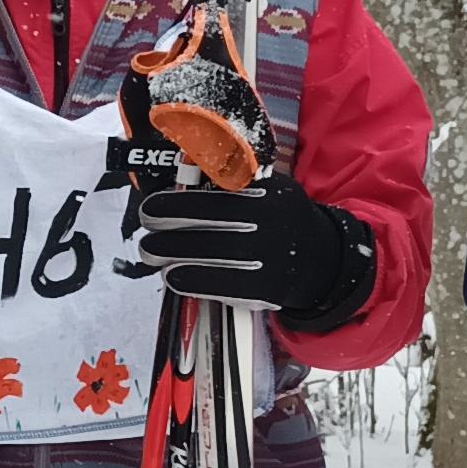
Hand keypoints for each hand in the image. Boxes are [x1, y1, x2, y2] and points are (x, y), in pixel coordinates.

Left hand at [132, 169, 375, 328]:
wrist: (321, 260)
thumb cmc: (279, 218)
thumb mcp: (268, 190)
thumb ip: (234, 184)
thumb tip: (181, 180)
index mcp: (269, 193)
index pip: (217, 194)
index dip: (179, 201)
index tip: (151, 206)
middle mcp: (272, 222)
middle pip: (211, 222)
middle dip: (169, 225)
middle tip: (145, 228)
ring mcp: (271, 257)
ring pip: (213, 254)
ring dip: (174, 253)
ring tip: (150, 252)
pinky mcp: (268, 288)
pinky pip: (224, 285)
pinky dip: (194, 281)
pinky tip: (173, 276)